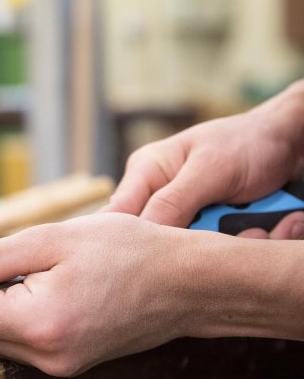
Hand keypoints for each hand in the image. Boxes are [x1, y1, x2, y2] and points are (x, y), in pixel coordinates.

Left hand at [0, 213, 188, 375]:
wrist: (184, 283)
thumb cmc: (127, 253)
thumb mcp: (53, 239)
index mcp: (40, 325)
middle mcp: (47, 357)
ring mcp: (60, 365)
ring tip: (5, 272)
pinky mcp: (70, 363)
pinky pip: (22, 342)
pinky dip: (12, 315)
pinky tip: (27, 289)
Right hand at [102, 83, 303, 233]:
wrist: (292, 144)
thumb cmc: (247, 142)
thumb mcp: (210, 169)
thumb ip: (173, 201)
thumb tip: (140, 236)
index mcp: (146, 173)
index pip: (118, 215)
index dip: (125, 242)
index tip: (145, 262)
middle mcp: (160, 197)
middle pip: (157, 240)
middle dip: (196, 244)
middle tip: (227, 230)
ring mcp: (187, 216)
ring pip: (192, 251)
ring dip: (231, 242)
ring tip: (256, 225)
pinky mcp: (211, 231)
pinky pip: (219, 252)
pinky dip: (247, 243)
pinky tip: (262, 227)